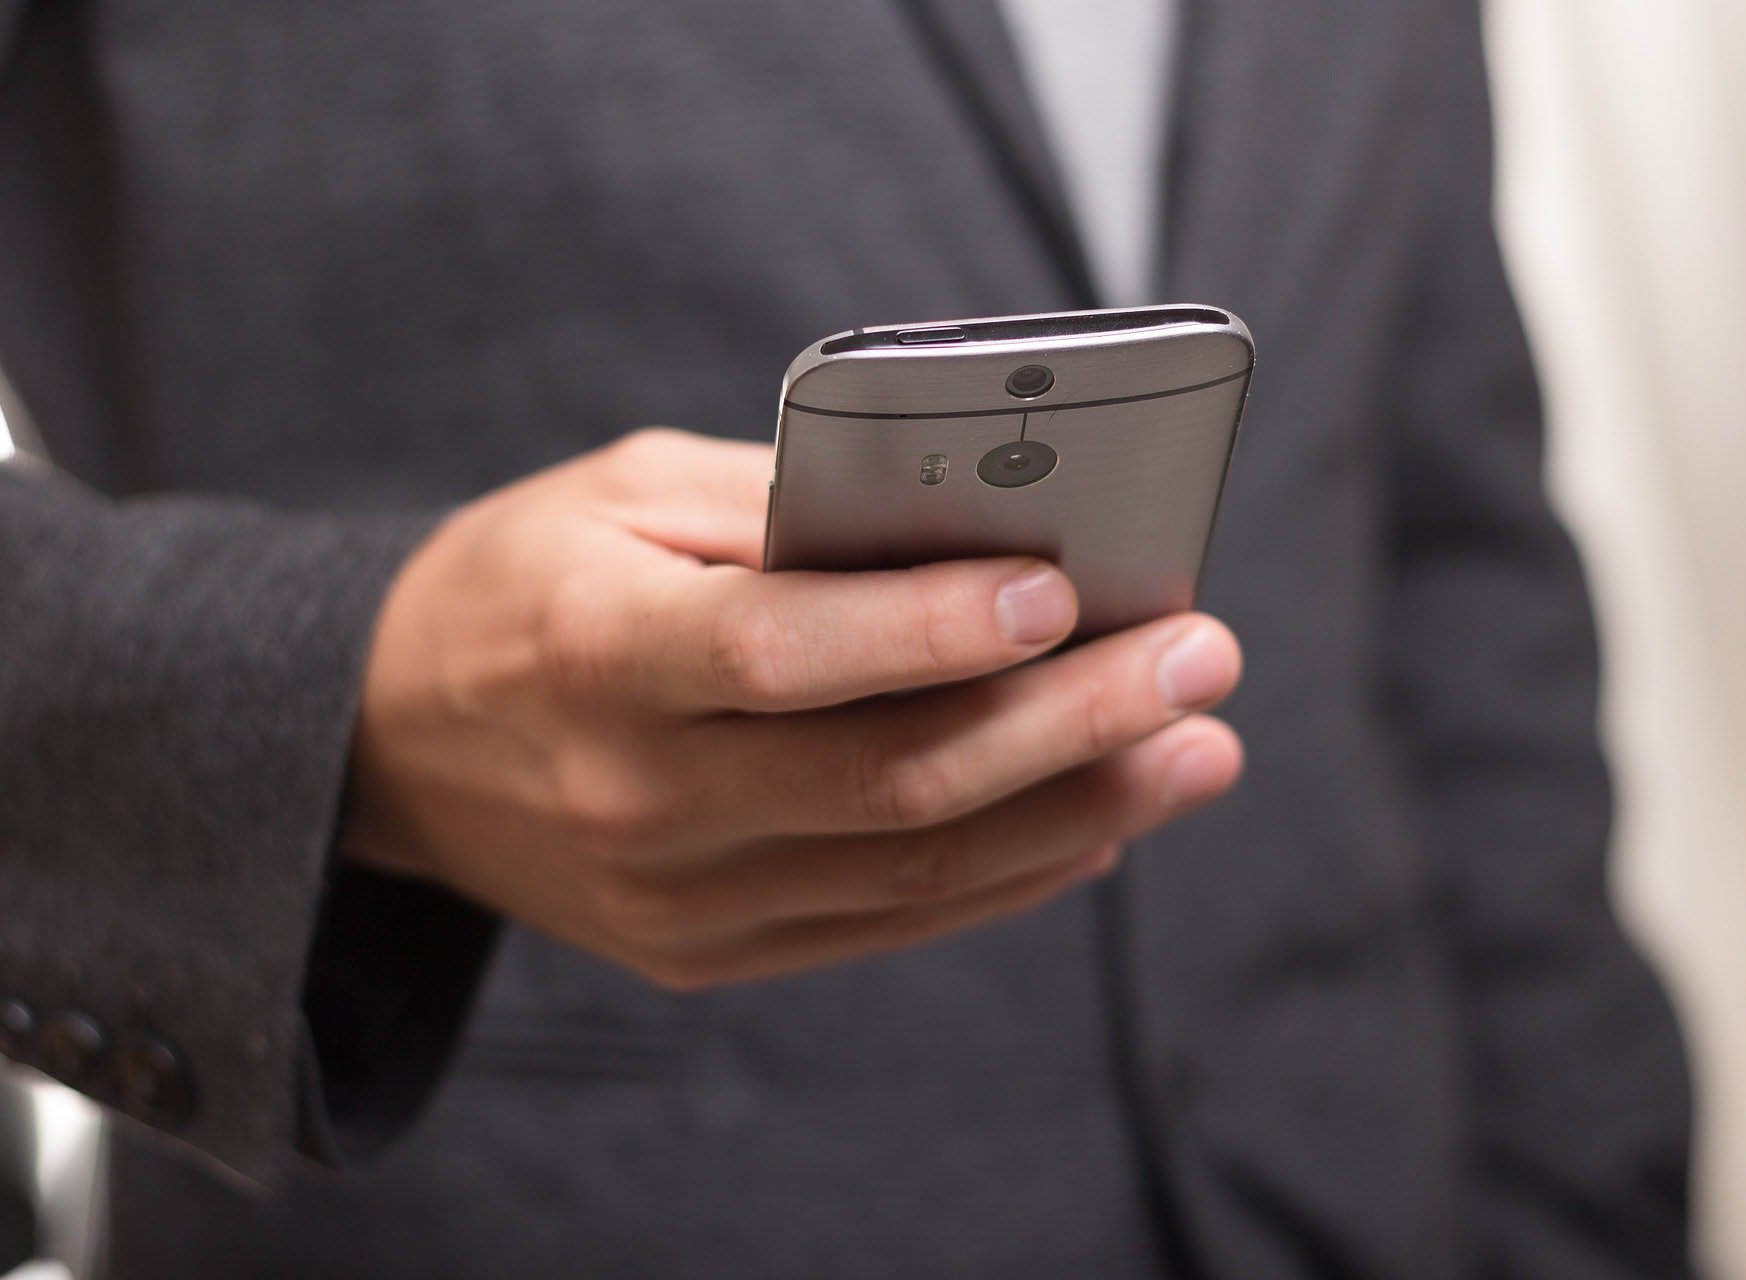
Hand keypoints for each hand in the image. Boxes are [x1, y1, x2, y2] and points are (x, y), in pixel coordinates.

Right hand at [344, 428, 1242, 988]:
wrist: (392, 745)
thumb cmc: (524, 583)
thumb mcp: (622, 493)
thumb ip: (784, 503)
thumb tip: (971, 526)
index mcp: (597, 650)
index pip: (783, 654)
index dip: (930, 628)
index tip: (1065, 588)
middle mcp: (637, 794)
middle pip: (890, 778)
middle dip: (1069, 720)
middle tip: (1200, 660)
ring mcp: (674, 897)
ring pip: (914, 869)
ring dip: (1077, 809)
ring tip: (1194, 748)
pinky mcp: (706, 950)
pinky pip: (886, 924)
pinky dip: (1006, 873)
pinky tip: (1099, 821)